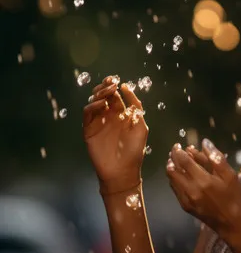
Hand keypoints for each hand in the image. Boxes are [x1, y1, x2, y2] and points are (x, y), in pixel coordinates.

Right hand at [82, 75, 147, 189]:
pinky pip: (88, 113)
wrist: (122, 170)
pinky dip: (94, 106)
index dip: (117, 88)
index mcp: (121, 115)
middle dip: (107, 87)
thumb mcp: (140, 127)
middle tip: (111, 82)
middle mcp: (109, 116)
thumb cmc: (134, 150)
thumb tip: (128, 91)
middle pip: (104, 96)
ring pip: (95, 102)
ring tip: (108, 91)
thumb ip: (136, 110)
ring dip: (100, 94)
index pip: (116, 96)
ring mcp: (98, 122)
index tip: (119, 82)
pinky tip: (103, 104)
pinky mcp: (89, 129)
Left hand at [166, 139, 240, 241]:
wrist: (232, 223)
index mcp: (202, 180)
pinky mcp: (185, 206)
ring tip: (174, 162)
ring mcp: (186, 199)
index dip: (179, 151)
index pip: (183, 161)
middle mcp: (190, 189)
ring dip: (171, 169)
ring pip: (172, 180)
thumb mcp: (230, 175)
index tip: (178, 145)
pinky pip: (175, 189)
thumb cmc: (234, 197)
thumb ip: (216, 158)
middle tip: (175, 151)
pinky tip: (179, 176)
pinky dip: (174, 180)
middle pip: (173, 169)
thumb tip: (204, 142)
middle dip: (172, 158)